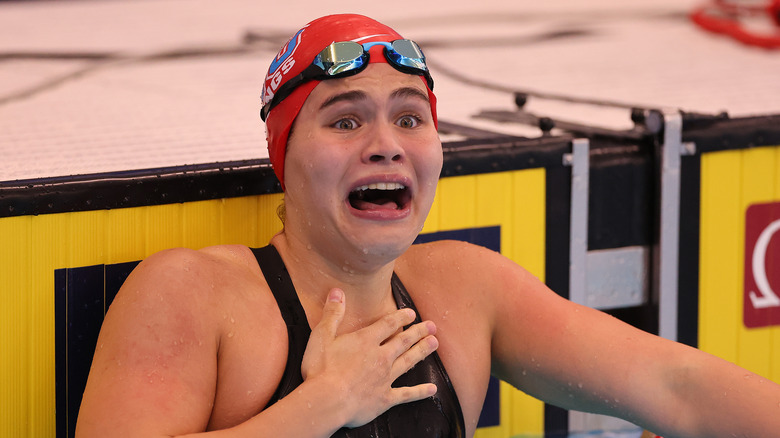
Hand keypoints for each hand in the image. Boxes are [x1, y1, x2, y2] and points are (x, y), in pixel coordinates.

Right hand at [301, 288, 438, 427]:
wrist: (326, 401)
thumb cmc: (320, 369)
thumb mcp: (321, 336)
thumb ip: (332, 314)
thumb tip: (337, 292)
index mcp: (366, 341)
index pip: (388, 324)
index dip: (401, 317)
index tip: (411, 313)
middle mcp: (380, 357)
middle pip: (404, 341)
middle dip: (419, 332)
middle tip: (432, 326)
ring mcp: (385, 378)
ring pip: (408, 361)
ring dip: (422, 352)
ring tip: (434, 344)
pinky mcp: (385, 399)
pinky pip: (406, 394)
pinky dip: (420, 392)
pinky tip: (432, 389)